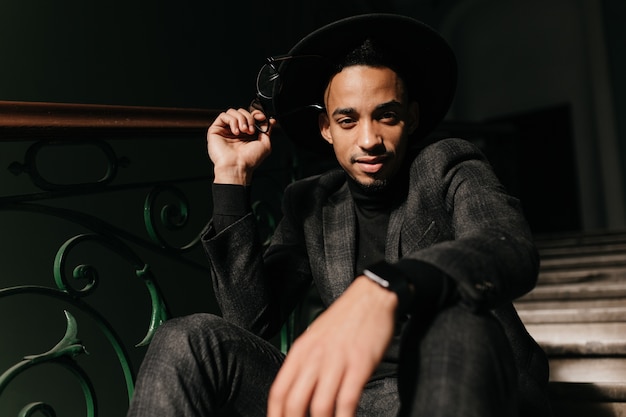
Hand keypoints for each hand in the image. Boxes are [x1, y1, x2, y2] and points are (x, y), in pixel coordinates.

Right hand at [207, 107, 273, 184]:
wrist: (237, 167)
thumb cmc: (249, 159)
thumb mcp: (265, 144)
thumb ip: (266, 130)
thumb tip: (270, 120)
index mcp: (246, 133)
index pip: (251, 116)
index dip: (256, 114)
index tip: (262, 118)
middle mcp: (236, 131)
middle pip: (242, 112)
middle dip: (249, 118)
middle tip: (251, 130)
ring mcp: (225, 130)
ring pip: (233, 112)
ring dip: (241, 119)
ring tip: (243, 131)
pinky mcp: (216, 130)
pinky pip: (223, 116)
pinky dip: (232, 121)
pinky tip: (235, 132)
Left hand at [268, 276, 397, 416]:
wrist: (371, 296)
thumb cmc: (346, 318)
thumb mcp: (316, 336)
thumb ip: (306, 362)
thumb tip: (298, 390)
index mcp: (301, 350)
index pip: (279, 392)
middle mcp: (315, 356)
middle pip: (294, 403)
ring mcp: (337, 360)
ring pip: (319, 406)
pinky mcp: (359, 363)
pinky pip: (347, 400)